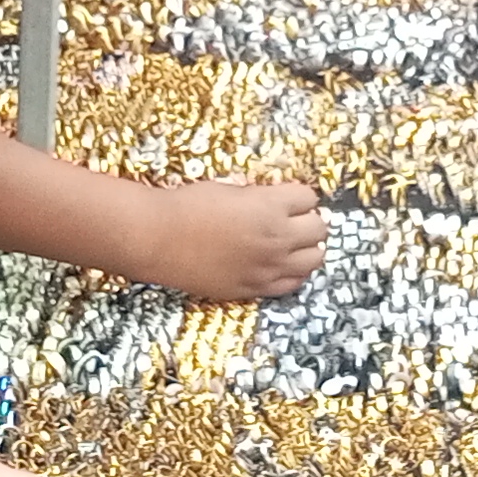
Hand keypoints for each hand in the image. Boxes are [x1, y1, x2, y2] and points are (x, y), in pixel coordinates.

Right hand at [140, 177, 328, 299]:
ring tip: (291, 244)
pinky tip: (280, 265)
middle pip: (320, 229)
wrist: (157, 239)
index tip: (288, 199)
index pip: (309, 198)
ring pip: (315, 259)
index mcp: (271, 207)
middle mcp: (277, 238)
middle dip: (308, 221)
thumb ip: (259, 196)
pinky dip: (293, 272)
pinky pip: (293, 283)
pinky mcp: (256, 288)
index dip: (298, 197)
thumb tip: (274, 200)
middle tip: (292, 220)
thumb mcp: (230, 188)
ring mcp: (269, 267)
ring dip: (307, 248)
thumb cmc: (187, 206)